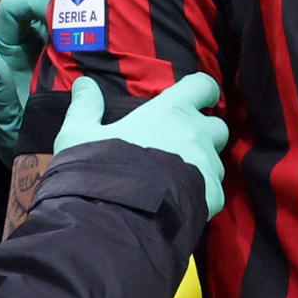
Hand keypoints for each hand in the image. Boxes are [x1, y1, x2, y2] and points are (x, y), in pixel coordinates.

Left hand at [0, 0, 61, 158]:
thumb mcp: (6, 117)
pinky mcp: (67, 41)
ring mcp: (45, 34)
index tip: (61, 14)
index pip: (13, 4)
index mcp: (7, 46)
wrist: (33, 146)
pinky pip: (72, 10)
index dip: (35, 0)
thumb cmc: (18, 132)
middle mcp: (23, 33)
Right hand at [55, 74, 229, 216]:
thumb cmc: (100, 167)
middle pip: (217, 126)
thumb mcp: (79, 135)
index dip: (202, 91)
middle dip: (205, 134)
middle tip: (180, 147)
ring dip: (202, 167)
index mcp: (169, 111)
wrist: (119, 214)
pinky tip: (179, 204)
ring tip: (174, 182)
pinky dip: (201, 197)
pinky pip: (214, 192)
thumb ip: (85, 107)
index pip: (202, 86)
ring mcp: (208, 164)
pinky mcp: (213, 195)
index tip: (197, 100)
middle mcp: (195, 133)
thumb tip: (83, 83)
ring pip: (216, 162)